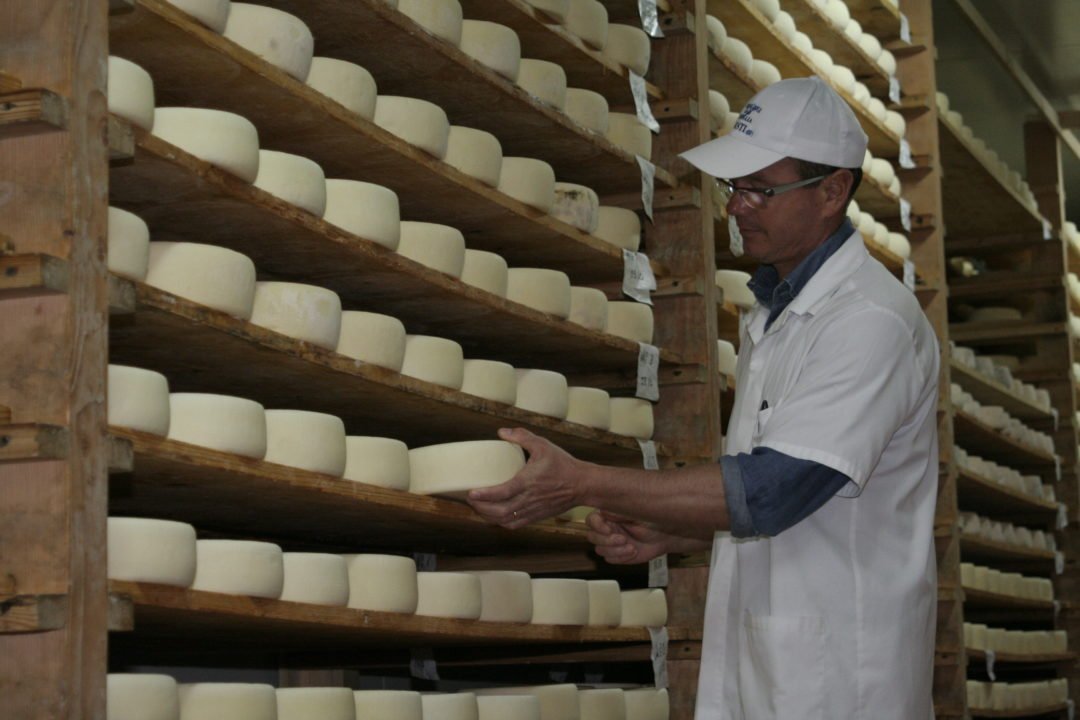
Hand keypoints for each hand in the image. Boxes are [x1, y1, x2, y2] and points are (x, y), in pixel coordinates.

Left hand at [467, 427, 587, 528]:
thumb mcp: (543, 445)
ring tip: (477, 508)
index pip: (503, 492)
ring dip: (488, 517)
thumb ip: (522, 437)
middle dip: (480, 508)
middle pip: (499, 511)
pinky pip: (515, 524)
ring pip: (505, 520)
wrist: (582, 484)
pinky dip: (501, 523)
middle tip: (469, 499)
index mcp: (529, 482)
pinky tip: (494, 517)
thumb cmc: (563, 464)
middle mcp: (529, 499)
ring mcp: (532, 511)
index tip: (470, 493)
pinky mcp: (536, 517)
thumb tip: (501, 432)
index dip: (485, 495)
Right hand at [586, 511, 669, 564]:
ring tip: (632, 547)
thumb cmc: (651, 521)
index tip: (609, 529)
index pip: (591, 520)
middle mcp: (607, 528)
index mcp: (609, 516)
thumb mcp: (636, 513)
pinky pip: (610, 560)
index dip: (597, 526)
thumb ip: (619, 513)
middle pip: (592, 537)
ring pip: (600, 550)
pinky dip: (621, 557)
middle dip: (607, 541)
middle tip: (623, 539)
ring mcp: (610, 543)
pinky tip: (633, 552)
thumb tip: (603, 511)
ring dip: (616, 550)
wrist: (663, 537)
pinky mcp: (616, 555)